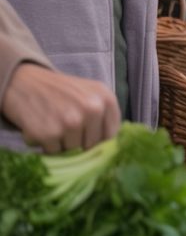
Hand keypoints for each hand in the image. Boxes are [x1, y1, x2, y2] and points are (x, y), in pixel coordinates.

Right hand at [1, 63, 119, 152]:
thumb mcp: (91, 93)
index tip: (87, 134)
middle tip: (65, 125)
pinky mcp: (49, 134)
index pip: (111, 135)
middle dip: (79, 141)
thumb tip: (110, 148)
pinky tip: (42, 128)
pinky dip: (46, 145)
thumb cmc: (61, 91)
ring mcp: (71, 122)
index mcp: (106, 99)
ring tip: (54, 124)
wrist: (25, 82)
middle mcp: (92, 109)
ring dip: (62, 144)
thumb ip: (104, 116)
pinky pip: (53, 153)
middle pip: (92, 145)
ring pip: (73, 150)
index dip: (98, 139)